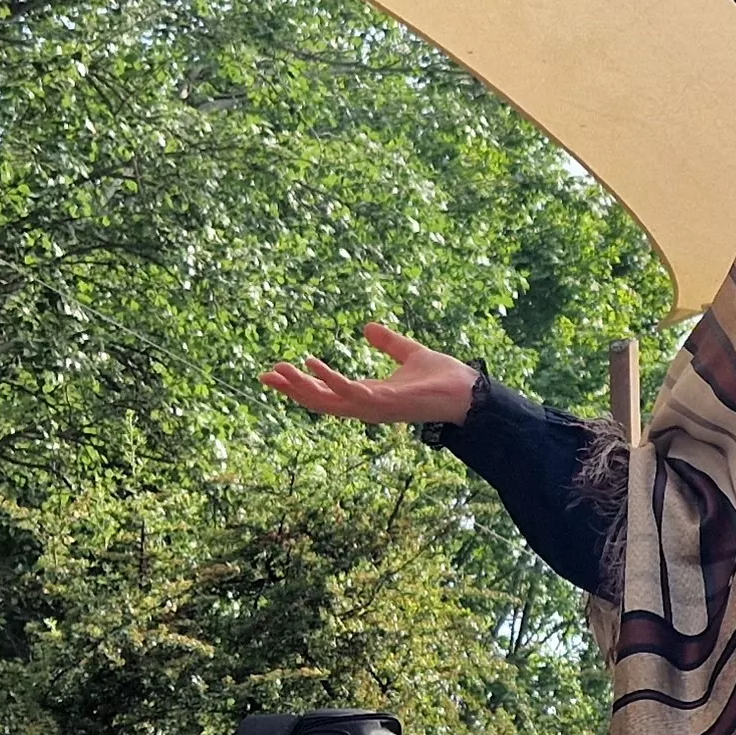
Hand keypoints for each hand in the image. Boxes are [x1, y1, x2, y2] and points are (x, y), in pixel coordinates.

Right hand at [258, 323, 477, 425]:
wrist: (470, 392)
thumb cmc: (444, 379)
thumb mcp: (410, 353)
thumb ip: (389, 343)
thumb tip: (368, 327)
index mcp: (369, 394)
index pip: (327, 392)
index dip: (302, 383)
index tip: (276, 372)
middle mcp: (367, 405)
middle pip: (319, 401)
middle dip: (291, 390)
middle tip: (265, 375)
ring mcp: (373, 407)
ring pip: (327, 401)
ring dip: (301, 387)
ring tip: (278, 370)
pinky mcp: (384, 403)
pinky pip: (350, 392)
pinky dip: (329, 378)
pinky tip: (311, 362)